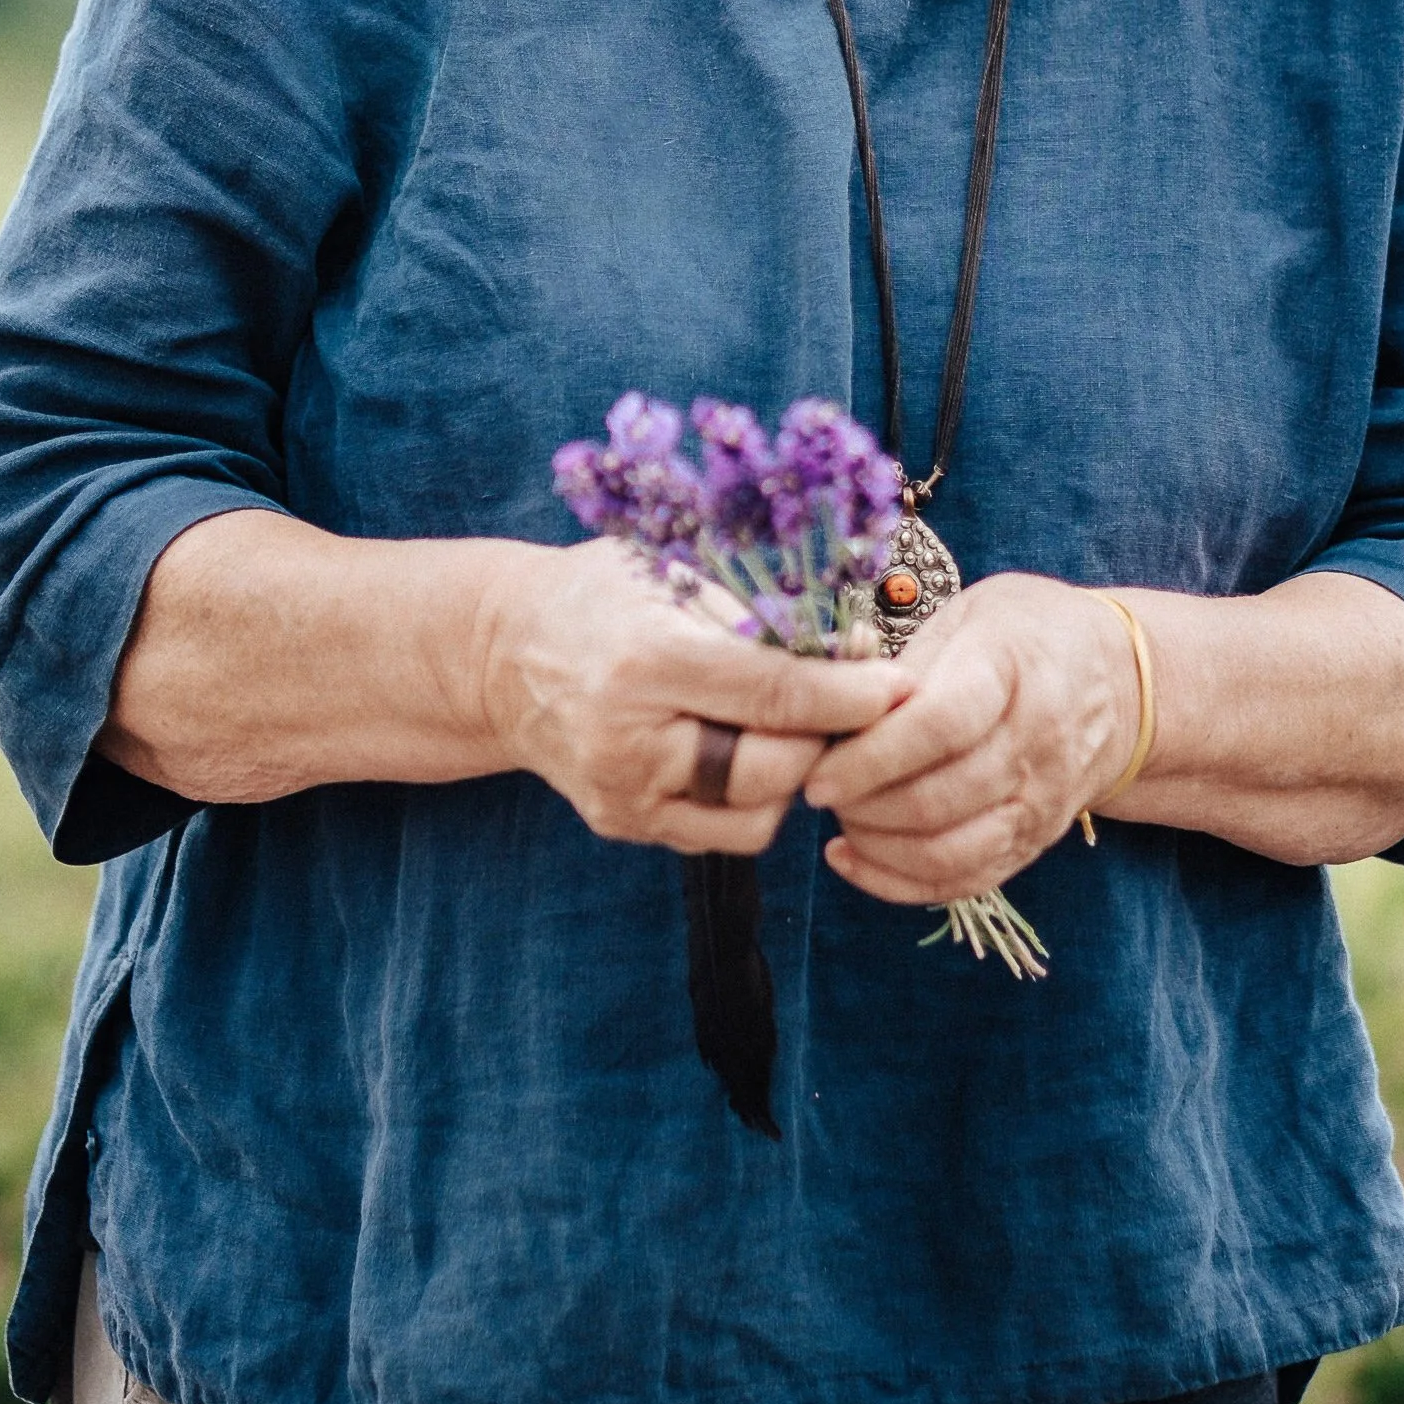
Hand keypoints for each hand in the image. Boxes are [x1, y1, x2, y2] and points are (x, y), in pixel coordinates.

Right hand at [482, 540, 911, 857]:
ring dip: (793, 773)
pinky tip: (748, 749)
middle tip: (854, 705)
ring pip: (756, 815)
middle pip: (771, 767)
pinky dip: (754, 797)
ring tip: (791, 724)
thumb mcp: (672, 571)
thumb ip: (759, 612)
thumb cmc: (601, 594)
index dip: (849, 695)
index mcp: (645, 661)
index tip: (901, 686)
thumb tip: (856, 648)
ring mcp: (622, 794)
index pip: (773, 693)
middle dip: (827, 739)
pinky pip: (723, 832)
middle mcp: (629, 740)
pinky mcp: (623, 824)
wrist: (502, 652)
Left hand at [801, 573, 1140, 905]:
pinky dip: (898, 883)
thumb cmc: (1028, 637)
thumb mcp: (971, 615)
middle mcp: (1035, 743)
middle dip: (862, 805)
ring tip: (841, 817)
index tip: (819, 770)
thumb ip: (906, 663)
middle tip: (819, 787)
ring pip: (949, 852)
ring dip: (877, 846)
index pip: (940, 725)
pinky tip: (852, 857)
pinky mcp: (1034, 841)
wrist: (1123, 682)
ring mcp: (1040, 801)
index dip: (871, 756)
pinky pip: (963, 882)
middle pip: (938, 799)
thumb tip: (833, 704)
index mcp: (1013, 670)